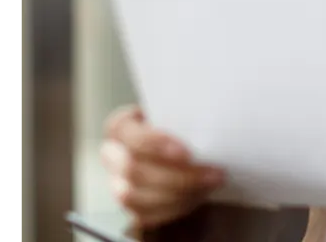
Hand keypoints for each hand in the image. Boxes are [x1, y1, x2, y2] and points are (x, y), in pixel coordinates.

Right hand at [100, 106, 226, 228]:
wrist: (179, 140)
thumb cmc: (178, 122)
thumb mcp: (178, 110)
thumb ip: (185, 116)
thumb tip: (210, 121)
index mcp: (120, 127)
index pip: (132, 136)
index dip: (156, 145)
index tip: (187, 152)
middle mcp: (112, 155)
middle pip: (133, 171)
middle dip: (177, 177)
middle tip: (213, 173)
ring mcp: (117, 183)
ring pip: (135, 197)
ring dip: (177, 195)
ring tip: (210, 185)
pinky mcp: (129, 206)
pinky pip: (145, 215)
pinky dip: (174, 208)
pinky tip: (198, 196)